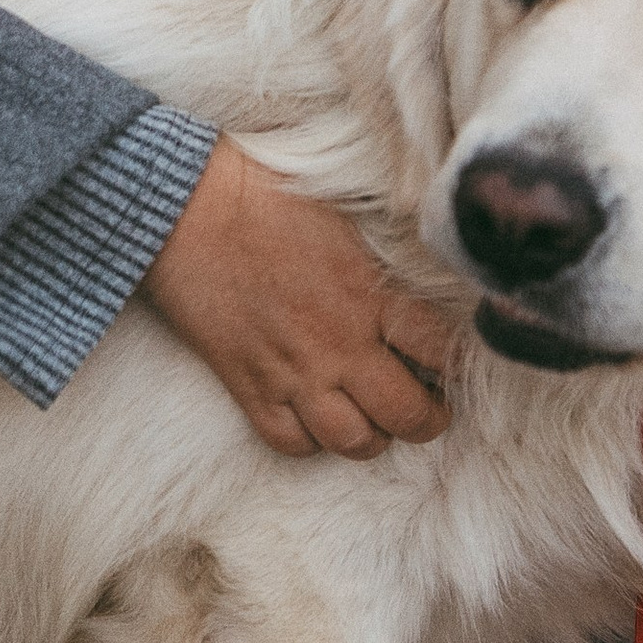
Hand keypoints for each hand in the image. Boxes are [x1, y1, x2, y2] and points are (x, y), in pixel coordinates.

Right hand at [141, 141, 454, 458]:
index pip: (441, 352)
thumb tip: (424, 274)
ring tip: (373, 419)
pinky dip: (311, 442)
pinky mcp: (249, 387)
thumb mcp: (348, 218)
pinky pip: (292, 444)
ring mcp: (294, 372)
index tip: (449, 363)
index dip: (454, 364)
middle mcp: (341, 343)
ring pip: (354, 442)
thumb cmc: (268, 198)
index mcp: (372, 295)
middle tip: (426, 409)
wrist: (188, 208)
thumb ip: (386, 260)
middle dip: (426, 420)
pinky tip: (316, 418)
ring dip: (372, 437)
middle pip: (407, 415)